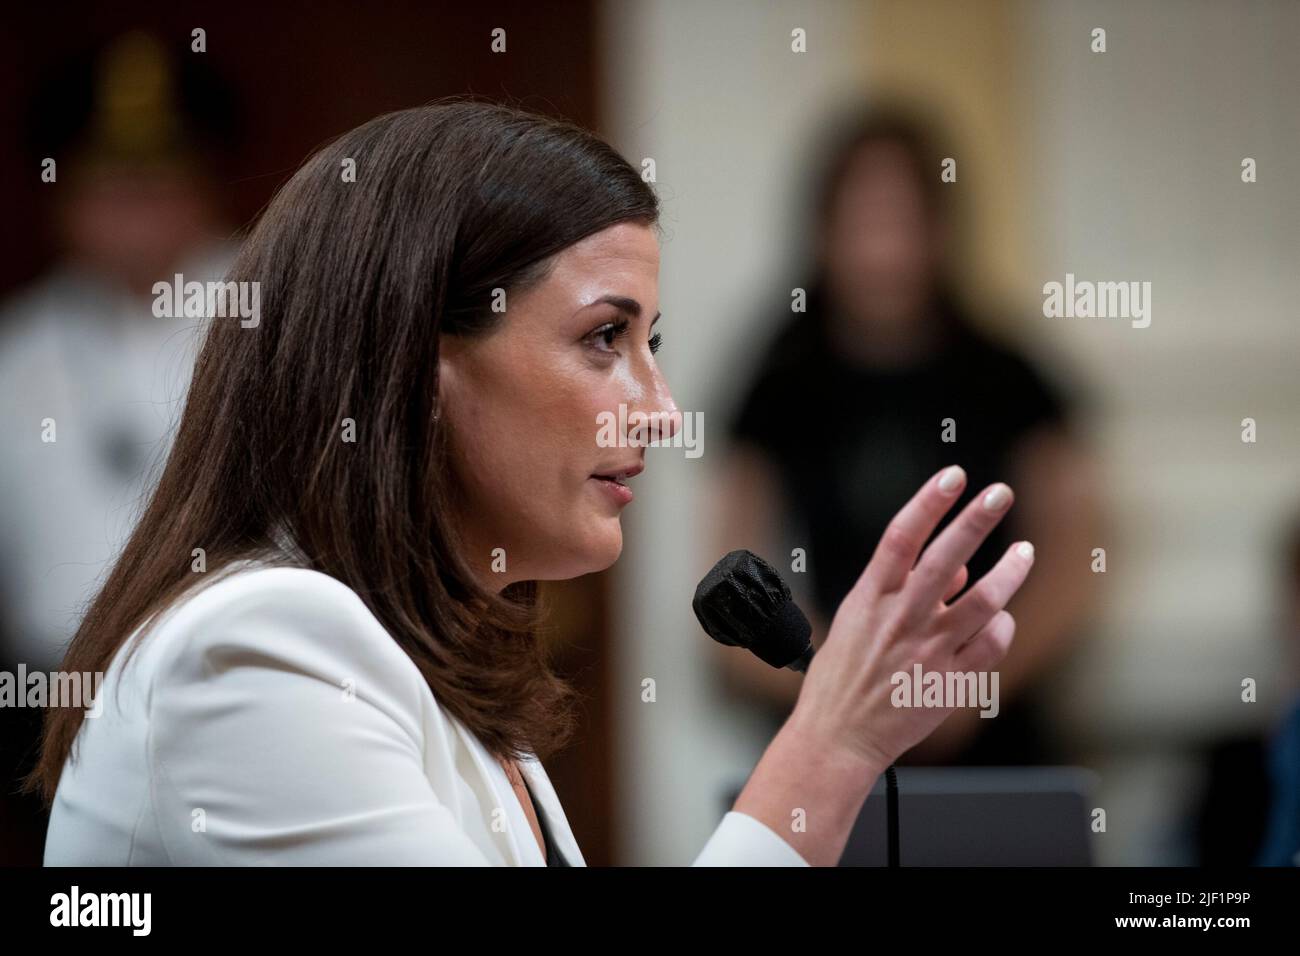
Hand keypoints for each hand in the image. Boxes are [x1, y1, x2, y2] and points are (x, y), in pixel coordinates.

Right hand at [790, 465, 1034, 772]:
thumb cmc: (842, 677)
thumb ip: (900, 590)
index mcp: (870, 598)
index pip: (901, 536)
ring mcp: (928, 651)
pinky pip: (991, 646)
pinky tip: (1003, 619)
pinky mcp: (949, 683)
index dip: (929, 502)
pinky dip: (1002, 627)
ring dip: (1010, 572)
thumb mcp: (856, 621)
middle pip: (947, 558)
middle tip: (1000, 493)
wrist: (838, 736)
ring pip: (984, 603)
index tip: (953, 475)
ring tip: (1025, 551)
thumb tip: (958, 570)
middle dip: (976, 520)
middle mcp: (901, 619)